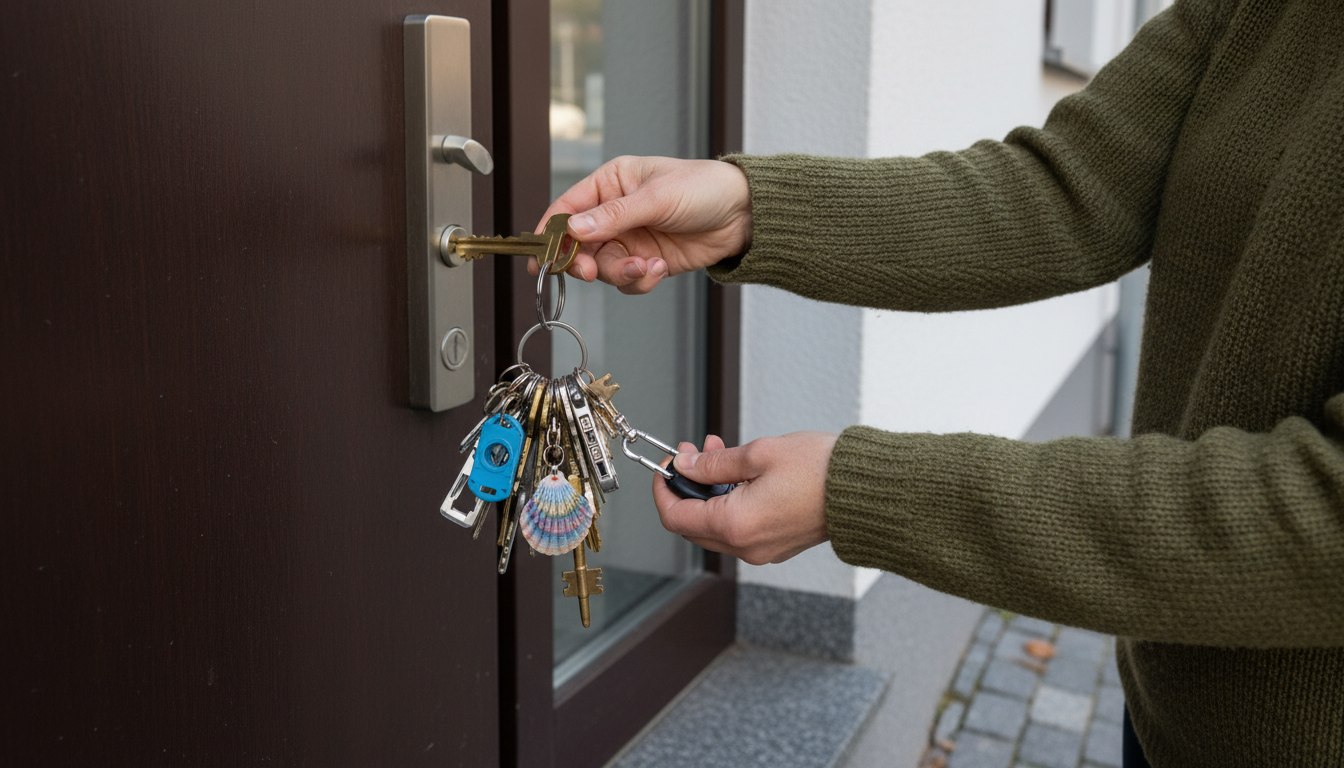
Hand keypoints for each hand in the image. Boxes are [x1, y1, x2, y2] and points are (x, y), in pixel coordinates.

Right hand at [534, 156, 751, 293]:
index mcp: (610, 184)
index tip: (539, 256)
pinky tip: (660, 268)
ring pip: (604, 268)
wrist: (743, 214)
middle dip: (585, 262)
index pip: (567, 208)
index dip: (550, 232)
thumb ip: (614, 215)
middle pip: (580, 246)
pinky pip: (629, 281)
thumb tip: (574, 229)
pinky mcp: (647, 262)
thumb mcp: (656, 198)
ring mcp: (630, 240)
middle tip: (591, 271)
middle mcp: (615, 213)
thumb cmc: (703, 189)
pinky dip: (641, 281)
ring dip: (621, 274)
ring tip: (647, 267)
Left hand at [652, 432, 835, 564]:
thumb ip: (714, 464)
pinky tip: (741, 474)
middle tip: (694, 452)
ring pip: (716, 524)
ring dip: (711, 490)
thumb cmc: (820, 470)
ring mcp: (762, 550)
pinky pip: (740, 528)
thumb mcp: (759, 454)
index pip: (676, 517)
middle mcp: (746, 546)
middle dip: (688, 485)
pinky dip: (731, 501)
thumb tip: (685, 466)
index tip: (668, 463)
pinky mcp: (777, 546)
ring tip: (721, 453)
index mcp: (736, 526)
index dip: (664, 489)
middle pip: (694, 523)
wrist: (866, 491)